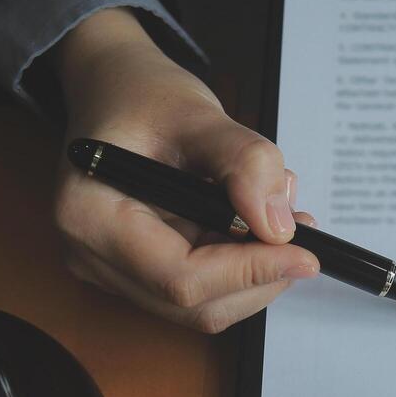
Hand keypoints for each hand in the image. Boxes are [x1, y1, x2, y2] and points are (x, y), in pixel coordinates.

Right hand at [52, 8, 318, 332]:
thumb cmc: (141, 95)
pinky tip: (253, 224)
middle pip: (194, 304)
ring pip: (203, 305)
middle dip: (258, 275)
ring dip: (254, 272)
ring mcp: (112, 269)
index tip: (304, 253)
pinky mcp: (138, 272)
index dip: (249, 272)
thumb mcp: (197, 112)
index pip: (180, 278)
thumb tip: (278, 225)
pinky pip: (199, 289)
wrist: (115, 90)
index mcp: (91, 217)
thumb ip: (245, 162)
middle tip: (300, 229)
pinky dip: (238, 265)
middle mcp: (93, 255)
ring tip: (278, 216)